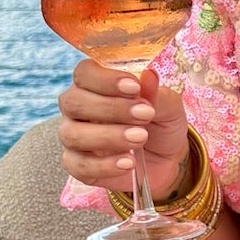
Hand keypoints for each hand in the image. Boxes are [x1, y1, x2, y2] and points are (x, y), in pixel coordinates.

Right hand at [56, 60, 188, 196]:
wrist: (166, 159)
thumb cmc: (160, 123)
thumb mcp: (167, 106)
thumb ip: (156, 93)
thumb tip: (149, 75)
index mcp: (93, 85)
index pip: (84, 73)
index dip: (105, 80)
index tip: (135, 88)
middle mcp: (77, 109)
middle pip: (73, 102)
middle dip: (110, 109)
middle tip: (144, 116)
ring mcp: (73, 137)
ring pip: (72, 135)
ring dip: (108, 136)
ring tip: (141, 138)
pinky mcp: (77, 165)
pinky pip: (78, 166)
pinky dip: (104, 165)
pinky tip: (128, 162)